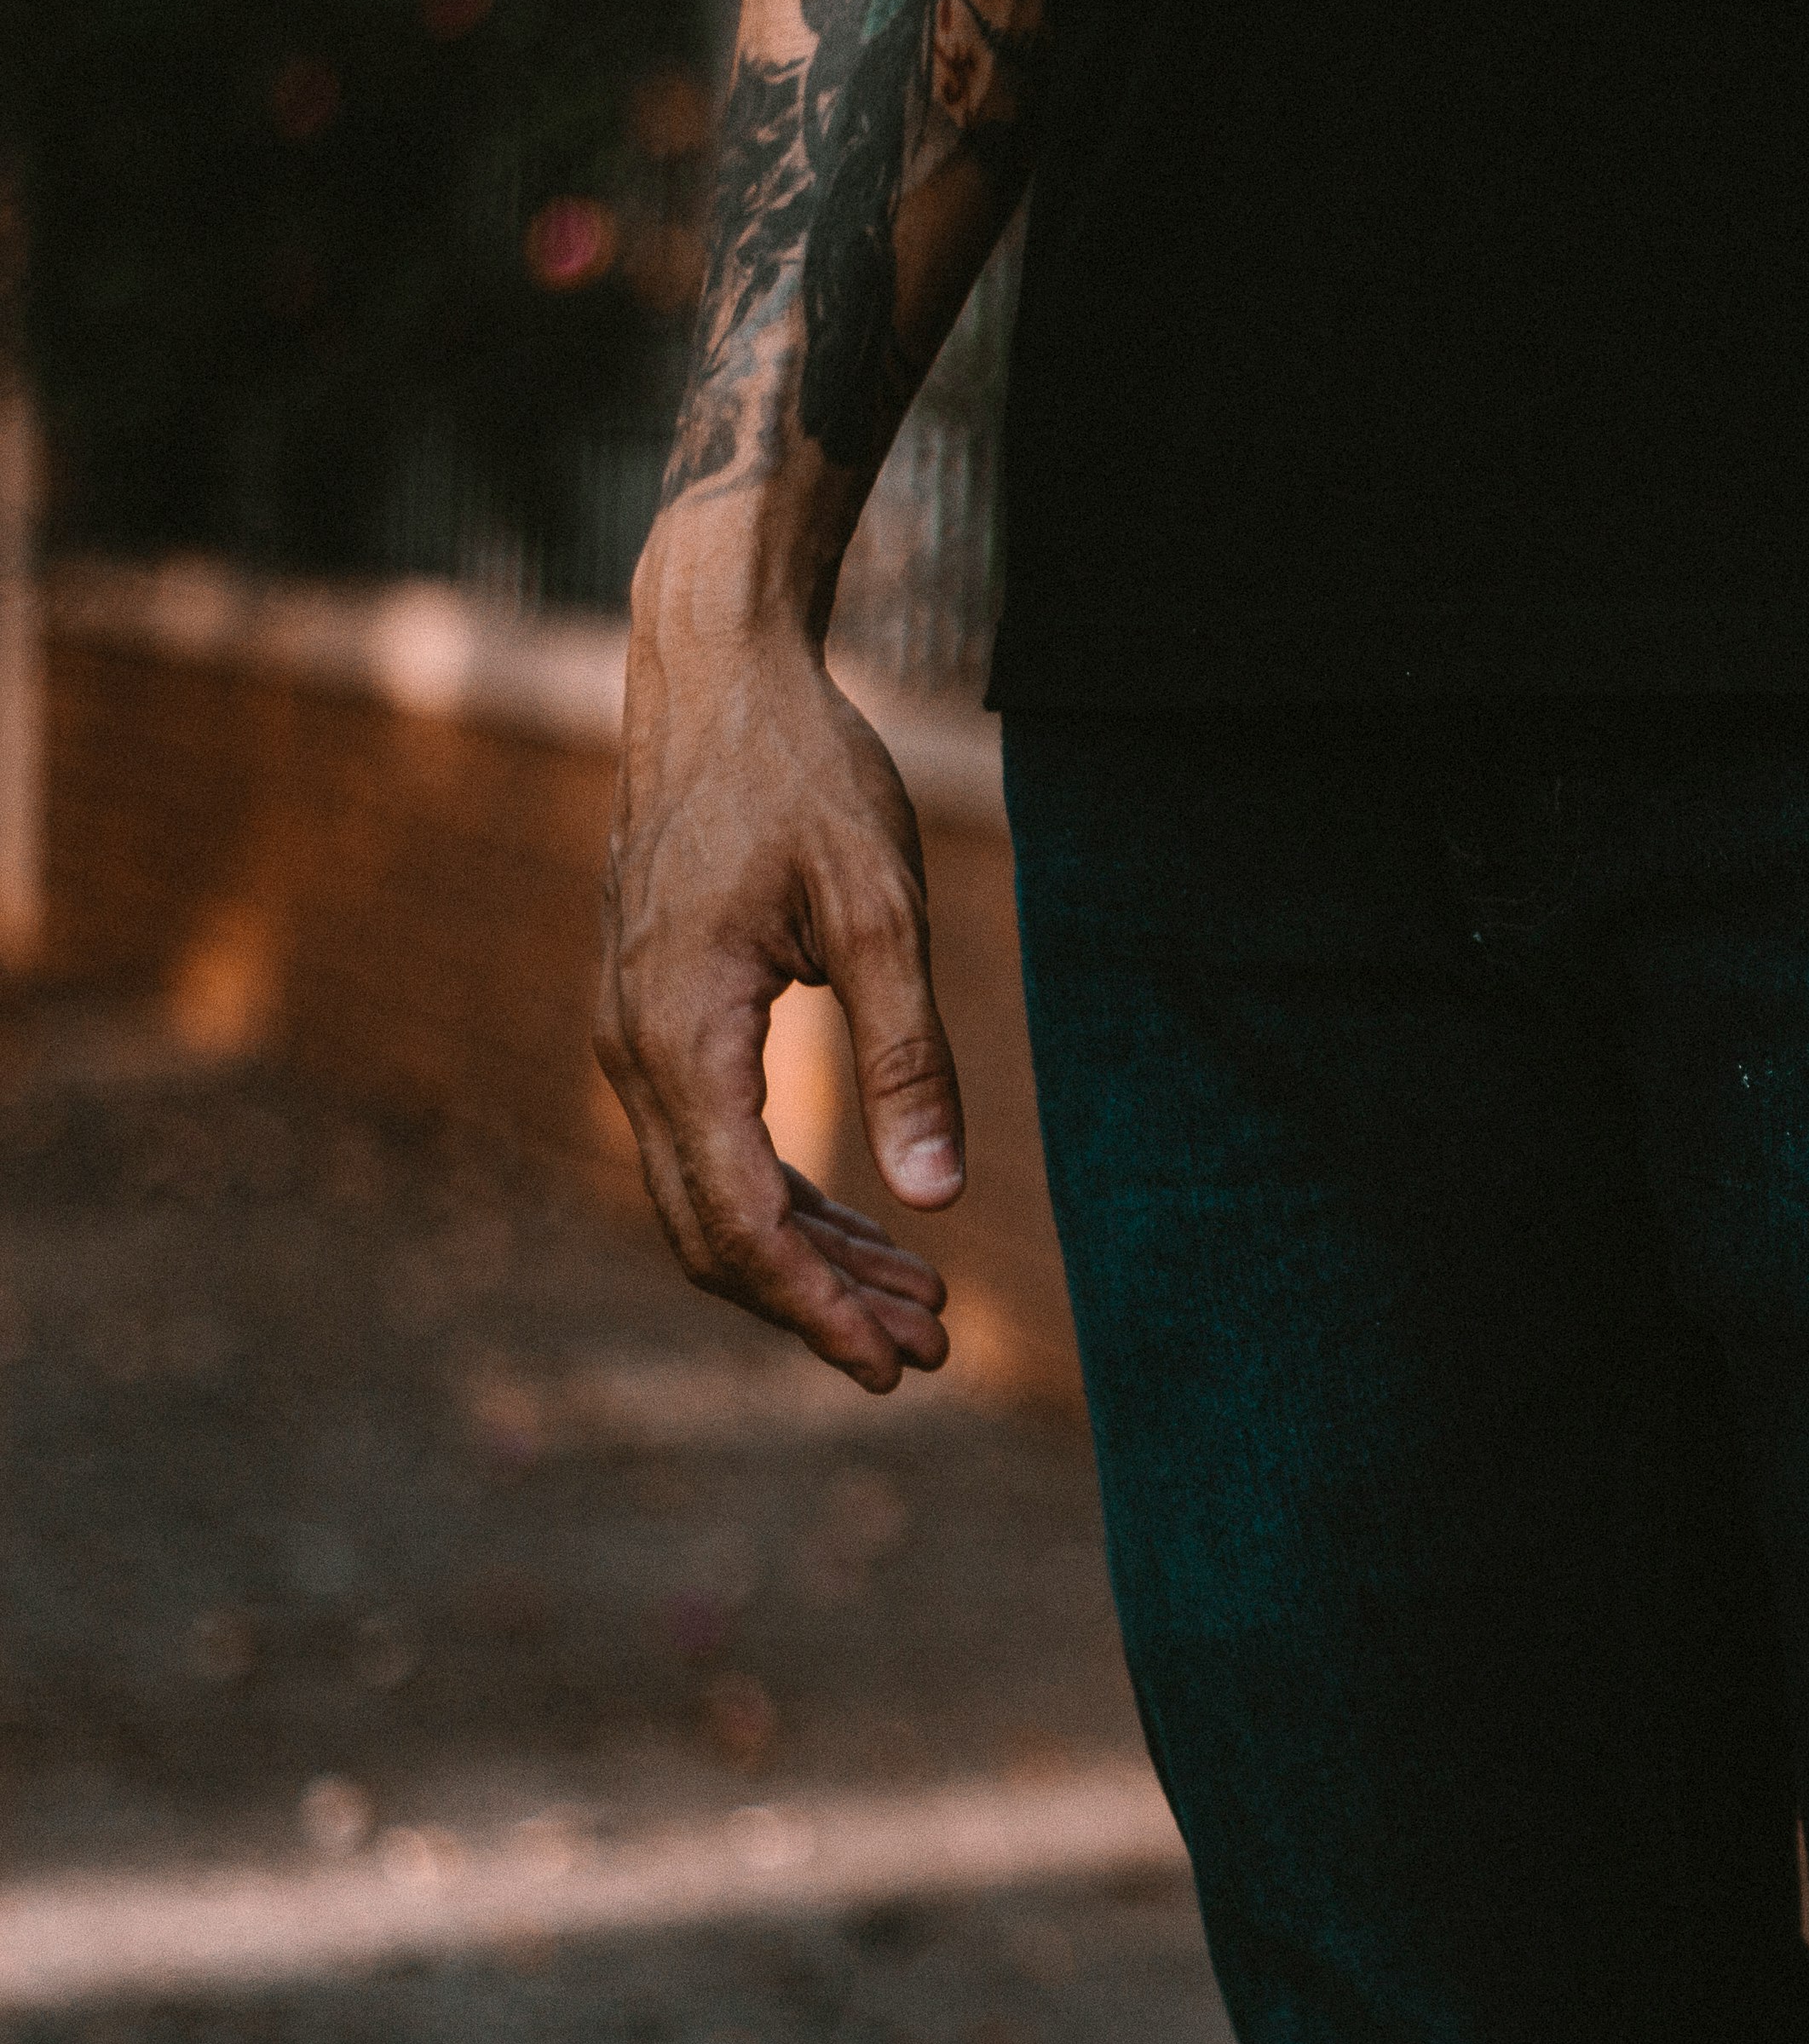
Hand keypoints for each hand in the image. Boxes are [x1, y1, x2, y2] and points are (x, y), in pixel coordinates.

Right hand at [592, 575, 959, 1389]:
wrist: (715, 679)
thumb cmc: (804, 776)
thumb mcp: (883, 905)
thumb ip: (908, 1052)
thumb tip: (938, 1195)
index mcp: (679, 1037)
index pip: (739, 1220)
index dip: (815, 1307)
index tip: (894, 1364)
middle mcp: (634, 1053)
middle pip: (716, 1230)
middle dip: (819, 1304)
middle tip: (931, 1353)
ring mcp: (639, 1038)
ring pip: (717, 1193)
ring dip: (813, 1258)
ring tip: (923, 1307)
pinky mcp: (664, 1019)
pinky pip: (718, 1141)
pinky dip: (791, 1193)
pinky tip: (871, 1223)